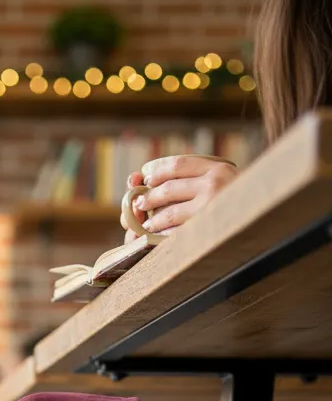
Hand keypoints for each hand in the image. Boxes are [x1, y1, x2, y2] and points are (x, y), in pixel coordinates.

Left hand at [119, 155, 237, 239]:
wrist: (262, 218)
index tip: (145, 175)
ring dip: (152, 220)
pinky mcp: (207, 230)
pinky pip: (176, 232)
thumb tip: (147, 177)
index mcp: (217, 167)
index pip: (178, 164)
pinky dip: (162, 235)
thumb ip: (197, 176)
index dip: (157, 169)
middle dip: (148, 197)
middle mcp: (214, 183)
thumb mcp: (226, 179)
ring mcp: (211, 207)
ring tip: (146, 224)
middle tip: (138, 204)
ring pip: (169, 212)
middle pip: (168, 188)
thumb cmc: (241, 200)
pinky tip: (158, 237)